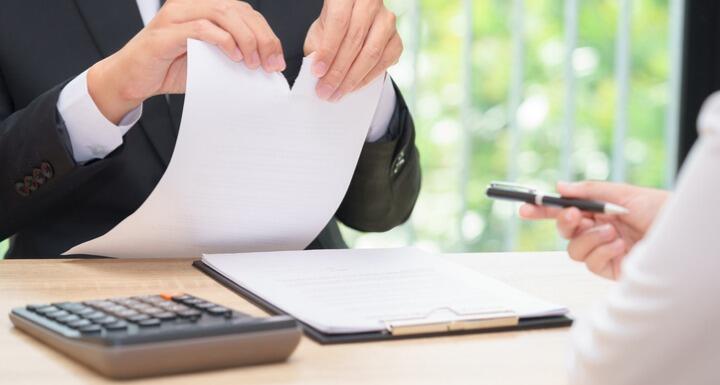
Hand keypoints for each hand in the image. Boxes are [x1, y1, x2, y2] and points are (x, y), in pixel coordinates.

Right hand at [87, 0, 284, 123]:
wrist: (132, 79)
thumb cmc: (169, 69)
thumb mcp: (210, 61)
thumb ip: (233, 54)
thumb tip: (266, 64)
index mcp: (203, 8)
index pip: (244, 12)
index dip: (266, 34)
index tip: (277, 60)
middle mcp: (189, 5)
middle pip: (238, 10)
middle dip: (261, 38)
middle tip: (270, 64)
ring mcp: (176, 16)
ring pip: (223, 14)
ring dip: (245, 39)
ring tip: (253, 62)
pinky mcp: (165, 33)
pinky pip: (201, 27)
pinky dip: (222, 40)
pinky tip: (234, 56)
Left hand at [304, 0, 401, 100]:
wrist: (354, 22)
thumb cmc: (334, 25)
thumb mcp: (320, 30)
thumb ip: (317, 47)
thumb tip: (318, 72)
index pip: (339, 22)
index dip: (328, 50)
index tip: (317, 72)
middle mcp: (371, 4)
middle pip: (355, 40)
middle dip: (338, 71)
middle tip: (325, 90)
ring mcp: (387, 21)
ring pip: (372, 53)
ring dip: (352, 78)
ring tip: (337, 92)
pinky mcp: (397, 39)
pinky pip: (385, 62)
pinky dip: (368, 78)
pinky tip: (353, 86)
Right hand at [519, 181, 669, 279]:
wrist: (683, 236)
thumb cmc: (661, 211)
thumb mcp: (623, 194)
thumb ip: (590, 191)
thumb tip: (561, 187)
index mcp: (602, 211)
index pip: (566, 210)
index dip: (543, 210)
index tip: (526, 207)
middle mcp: (599, 231)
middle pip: (564, 232)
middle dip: (564, 222)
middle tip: (573, 216)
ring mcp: (604, 251)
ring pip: (574, 250)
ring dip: (591, 238)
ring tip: (614, 232)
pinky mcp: (611, 269)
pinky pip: (591, 263)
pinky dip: (603, 252)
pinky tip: (621, 246)